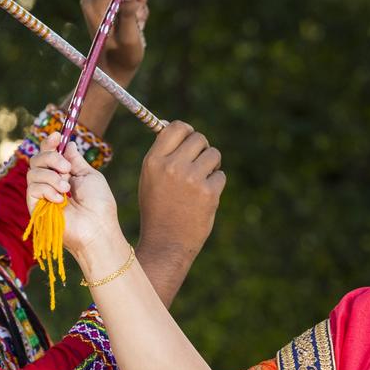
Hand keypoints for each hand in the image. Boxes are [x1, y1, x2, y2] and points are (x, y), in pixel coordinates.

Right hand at [26, 132, 126, 270]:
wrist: (97, 228)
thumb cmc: (99, 204)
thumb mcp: (89, 175)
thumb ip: (75, 160)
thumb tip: (69, 143)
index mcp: (64, 174)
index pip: (49, 154)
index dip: (49, 143)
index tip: (56, 135)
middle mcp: (50, 183)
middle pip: (37, 159)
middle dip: (51, 158)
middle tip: (66, 169)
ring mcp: (42, 195)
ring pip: (33, 172)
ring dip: (51, 176)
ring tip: (67, 189)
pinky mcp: (35, 207)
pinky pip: (32, 188)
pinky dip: (47, 190)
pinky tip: (60, 200)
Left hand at [81, 0, 148, 84]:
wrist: (115, 68)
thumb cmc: (123, 56)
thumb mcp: (129, 37)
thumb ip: (129, 13)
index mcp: (93, 6)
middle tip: (143, 5)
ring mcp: (97, 0)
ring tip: (138, 19)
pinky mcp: (105, 2)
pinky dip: (135, 3)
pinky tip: (136, 20)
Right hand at [138, 122, 225, 266]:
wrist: (166, 243)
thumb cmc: (157, 209)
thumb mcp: (149, 178)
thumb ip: (163, 153)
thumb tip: (176, 127)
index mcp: (153, 161)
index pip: (177, 127)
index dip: (187, 131)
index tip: (189, 141)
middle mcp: (172, 166)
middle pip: (199, 138)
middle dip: (202, 149)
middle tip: (198, 165)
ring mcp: (191, 179)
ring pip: (214, 155)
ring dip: (211, 166)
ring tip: (200, 183)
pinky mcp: (209, 192)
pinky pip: (220, 175)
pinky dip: (216, 185)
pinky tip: (204, 199)